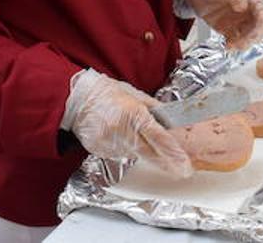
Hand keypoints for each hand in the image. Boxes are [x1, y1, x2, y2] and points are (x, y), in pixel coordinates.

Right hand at [65, 69, 191, 176]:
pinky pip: (120, 154)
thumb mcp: (134, 94)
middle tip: (181, 170)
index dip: (172, 151)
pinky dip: (126, 149)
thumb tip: (170, 120)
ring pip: (135, 154)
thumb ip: (153, 109)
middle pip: (149, 152)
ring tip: (135, 137)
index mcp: (133, 113)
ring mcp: (110, 142)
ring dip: (144, 152)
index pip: (158, 136)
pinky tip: (121, 137)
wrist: (77, 100)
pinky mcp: (101, 151)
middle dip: (166, 162)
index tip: (184, 162)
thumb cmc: (106, 93)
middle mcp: (122, 130)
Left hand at [177, 0, 262, 48]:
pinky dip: (234, 46)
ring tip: (232, 45)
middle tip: (243, 41)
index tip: (255, 30)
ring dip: (244, 43)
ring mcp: (239, 22)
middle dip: (254, 36)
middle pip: (260, 27)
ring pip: (250, 37)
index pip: (262, 11)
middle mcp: (247, 10)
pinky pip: (237, 42)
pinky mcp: (229, 31)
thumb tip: (243, 4)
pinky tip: (227, 46)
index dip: (261, 22)